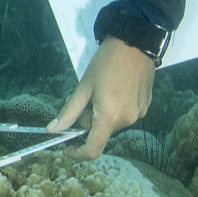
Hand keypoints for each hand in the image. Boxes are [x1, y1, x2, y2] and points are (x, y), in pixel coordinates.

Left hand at [49, 37, 154, 159]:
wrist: (135, 42)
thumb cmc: (105, 63)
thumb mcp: (83, 87)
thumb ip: (68, 112)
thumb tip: (52, 130)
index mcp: (109, 117)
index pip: (93, 149)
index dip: (77, 154)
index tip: (67, 148)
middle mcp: (127, 120)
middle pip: (101, 132)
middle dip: (88, 123)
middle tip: (83, 101)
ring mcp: (139, 114)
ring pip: (113, 124)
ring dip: (101, 115)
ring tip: (100, 92)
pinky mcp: (145, 106)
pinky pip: (125, 115)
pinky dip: (115, 109)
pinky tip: (114, 90)